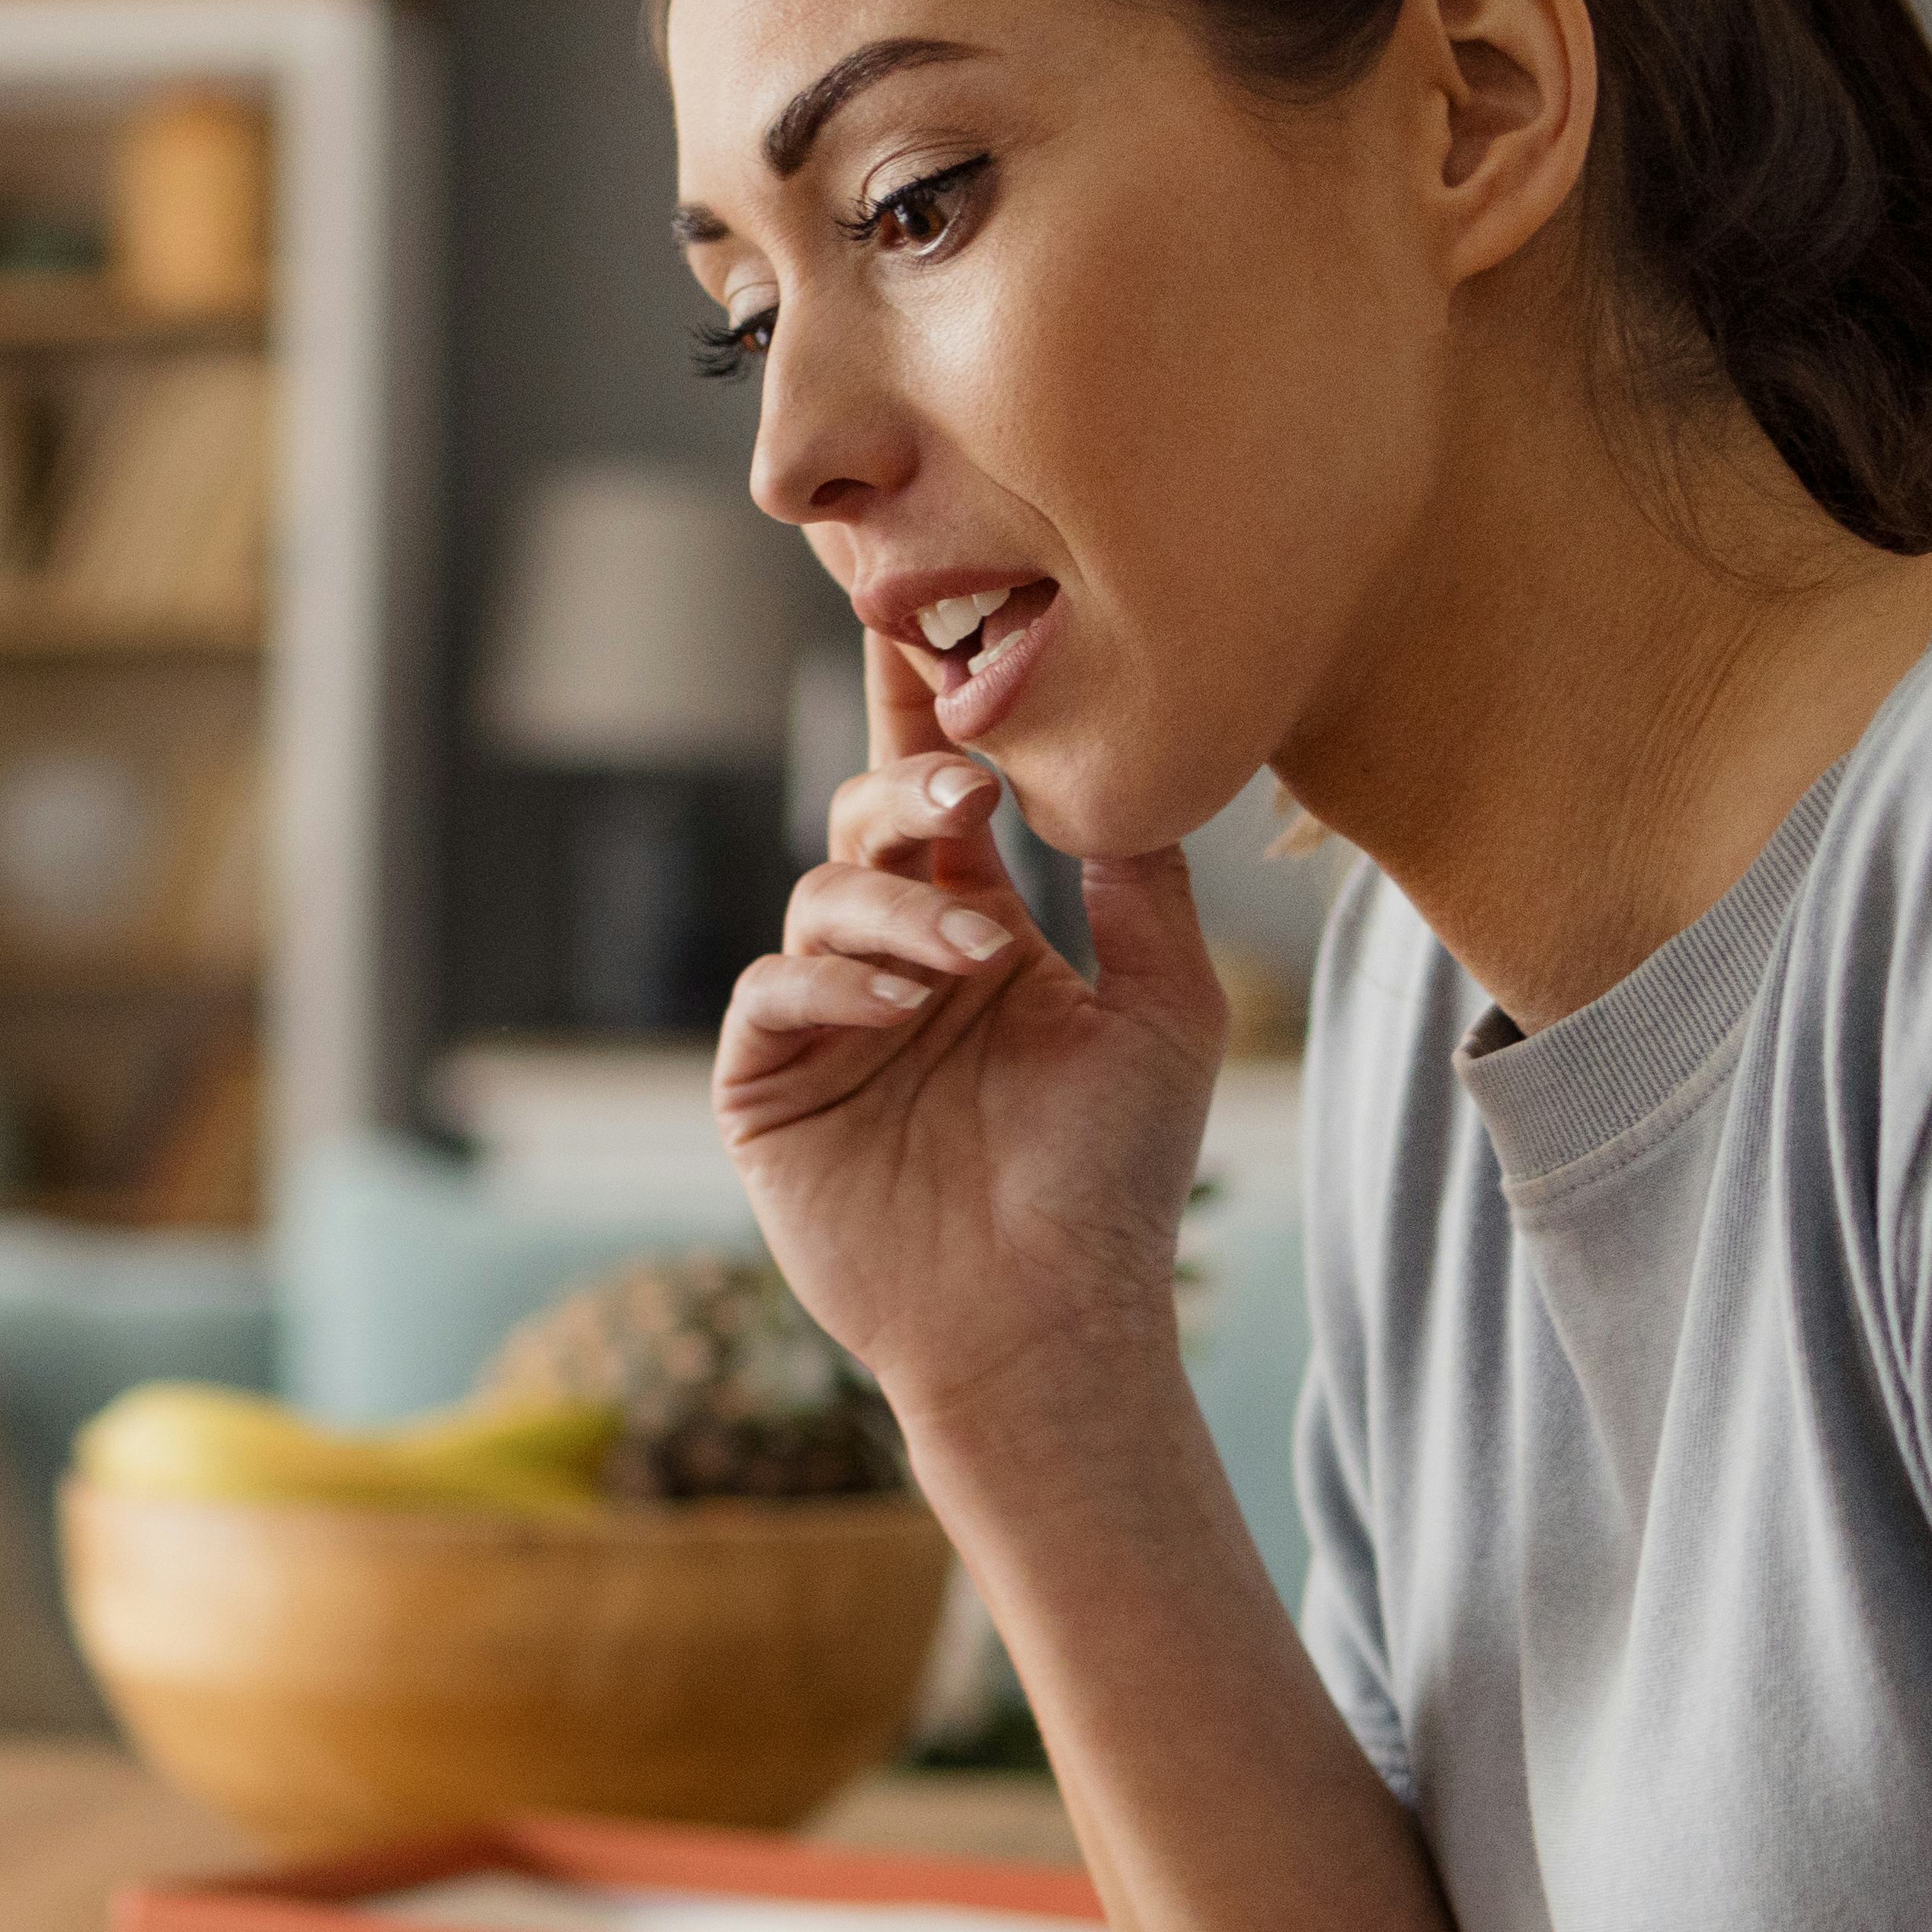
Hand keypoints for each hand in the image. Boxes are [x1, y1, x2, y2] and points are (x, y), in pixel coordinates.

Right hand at [724, 627, 1222, 1439]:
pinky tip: (901, 1003)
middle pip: (865, 823)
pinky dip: (831, 978)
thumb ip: (1141, 884)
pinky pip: (773, 989)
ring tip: (970, 960)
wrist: (1051, 1318)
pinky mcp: (768, 1087)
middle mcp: (894, 966)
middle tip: (968, 792)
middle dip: (907, 787)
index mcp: (978, 937)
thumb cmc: (1115, 1178)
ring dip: (895, 905)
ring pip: (820, 895)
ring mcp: (827, 1024)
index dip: (923, 708)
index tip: (922, 613)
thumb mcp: (1163, 1008)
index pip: (940, 802)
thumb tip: (1136, 758)